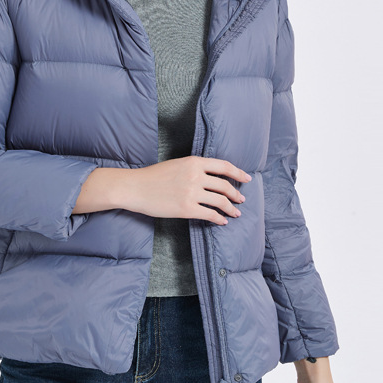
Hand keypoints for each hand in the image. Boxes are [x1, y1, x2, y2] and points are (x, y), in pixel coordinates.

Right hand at [126, 156, 250, 224]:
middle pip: (225, 185)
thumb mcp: (177, 164)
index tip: (247, 178)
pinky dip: (219, 219)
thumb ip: (195, 168)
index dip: (238, 173)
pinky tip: (222, 221)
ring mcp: (192, 193)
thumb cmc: (153, 176)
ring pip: (220, 201)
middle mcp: (196, 176)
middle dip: (236, 194)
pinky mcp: (186, 209)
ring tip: (235, 212)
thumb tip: (213, 177)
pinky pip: (210, 214)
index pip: (224, 166)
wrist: (135, 187)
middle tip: (241, 199)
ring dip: (231, 208)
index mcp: (194, 162)